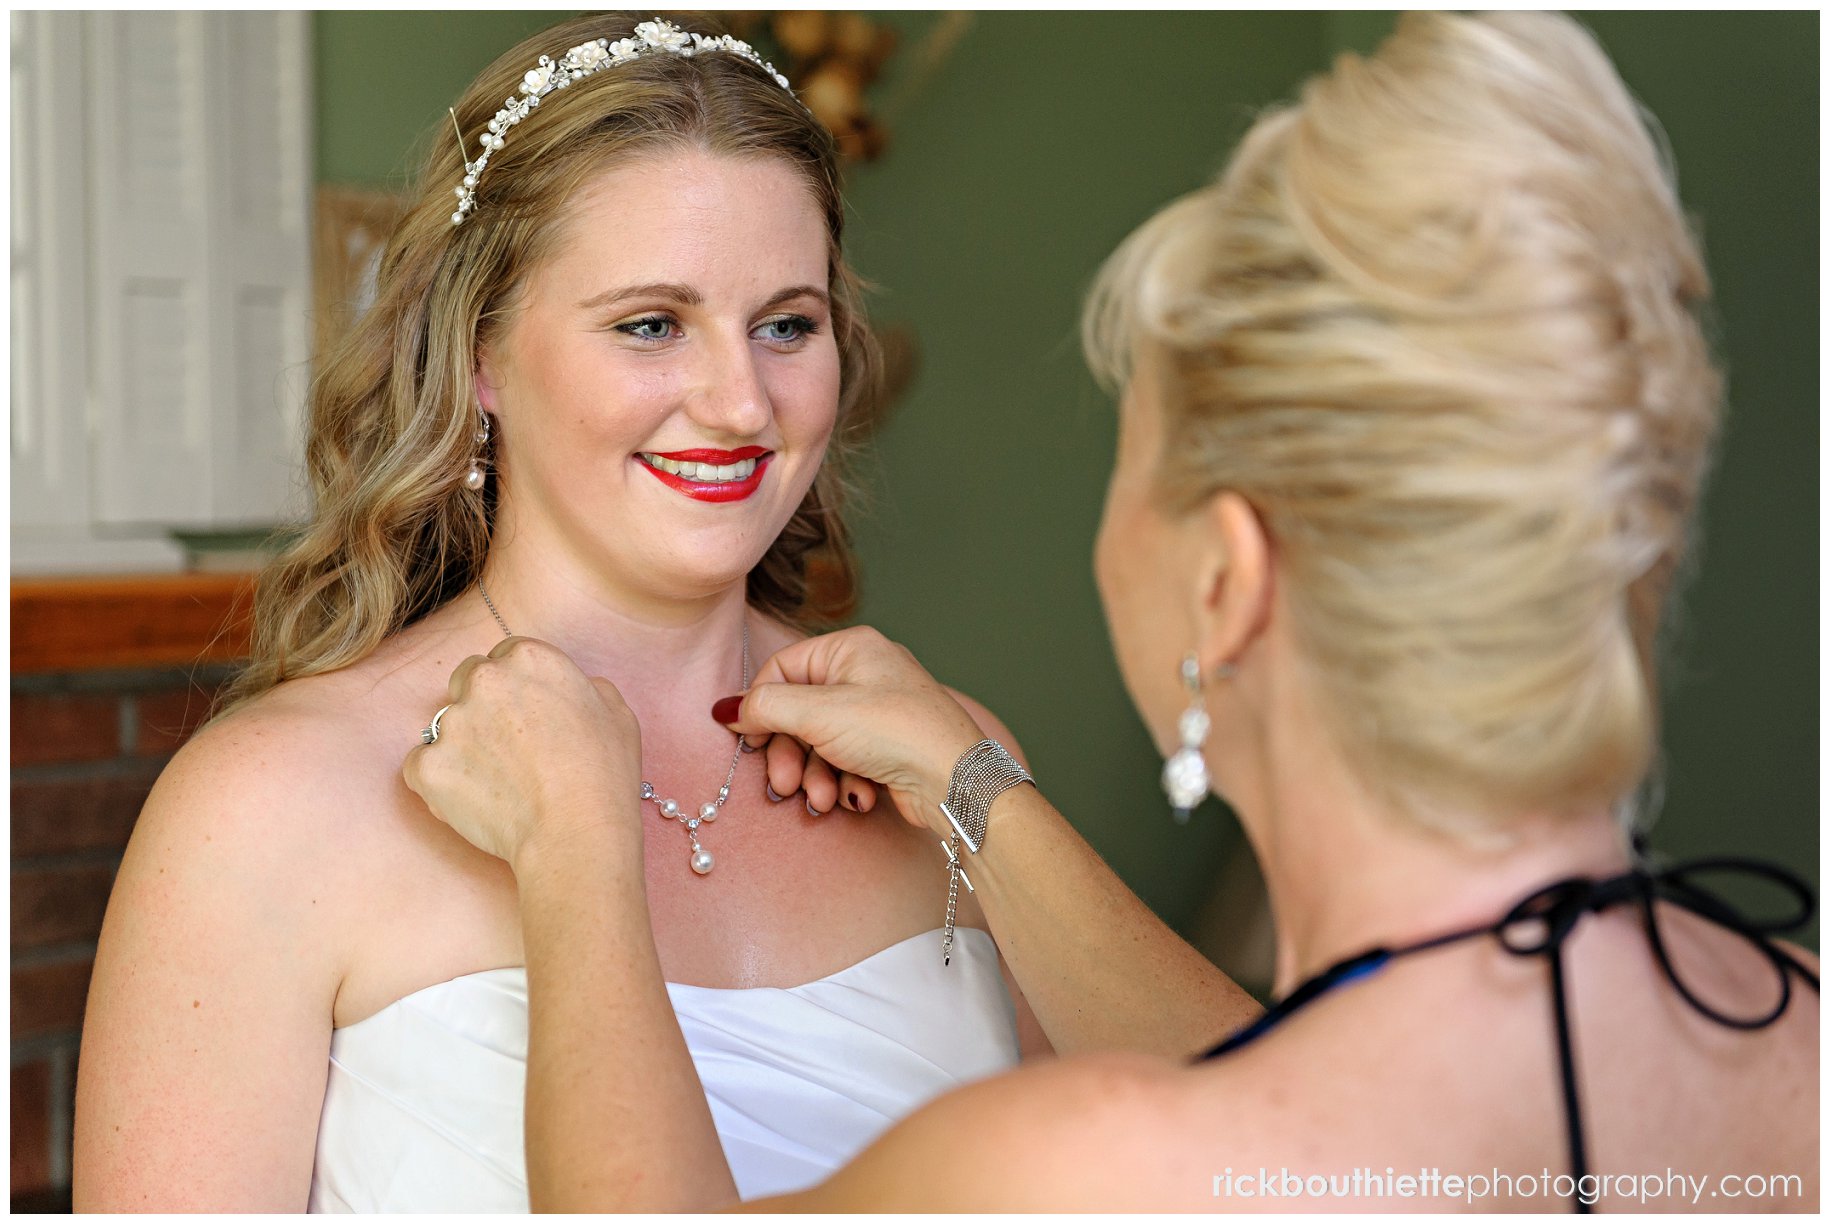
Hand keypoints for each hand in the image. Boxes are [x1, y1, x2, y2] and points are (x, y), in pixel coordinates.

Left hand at [403, 636, 641, 871]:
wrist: (574, 832)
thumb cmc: (603, 776)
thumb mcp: (617, 714)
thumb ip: (588, 688)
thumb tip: (576, 691)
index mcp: (529, 658)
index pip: (504, 656)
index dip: (516, 686)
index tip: (525, 712)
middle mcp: (484, 680)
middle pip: (466, 679)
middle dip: (480, 705)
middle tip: (506, 745)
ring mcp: (450, 723)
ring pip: (444, 726)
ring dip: (463, 745)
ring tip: (496, 782)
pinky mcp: (427, 766)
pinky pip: (420, 767)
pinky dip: (438, 781)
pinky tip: (473, 800)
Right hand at [714, 627, 986, 837]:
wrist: (956, 781)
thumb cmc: (898, 732)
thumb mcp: (819, 714)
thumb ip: (765, 708)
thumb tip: (724, 708)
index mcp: (850, 648)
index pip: (782, 670)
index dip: (760, 708)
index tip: (746, 741)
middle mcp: (865, 673)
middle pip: (798, 712)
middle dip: (789, 753)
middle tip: (784, 783)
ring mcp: (877, 711)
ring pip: (820, 743)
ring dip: (815, 775)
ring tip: (821, 798)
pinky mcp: (886, 747)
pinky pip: (845, 761)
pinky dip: (842, 781)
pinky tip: (854, 796)